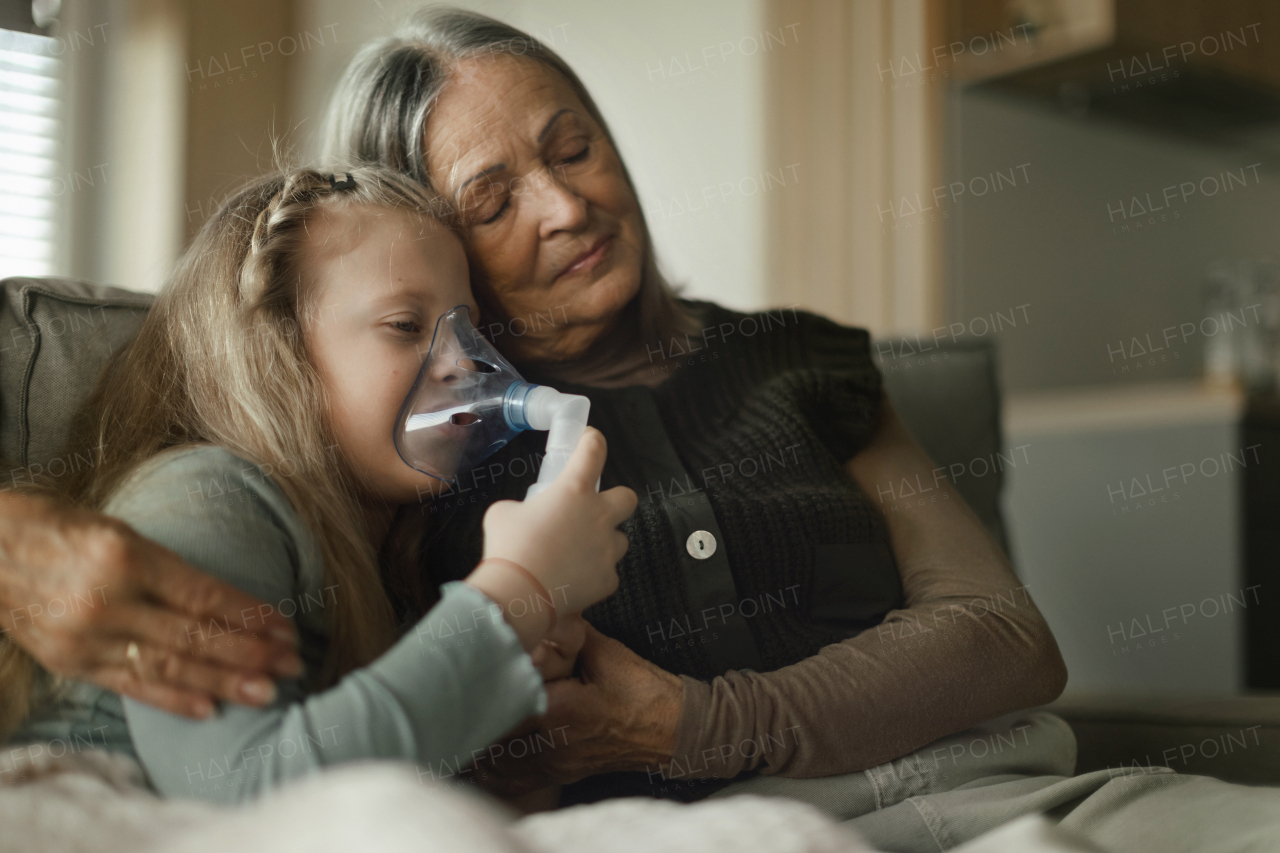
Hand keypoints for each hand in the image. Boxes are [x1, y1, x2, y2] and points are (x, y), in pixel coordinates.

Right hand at [0, 491, 300, 717]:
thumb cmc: (58, 526)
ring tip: (268, 691)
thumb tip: (226, 602)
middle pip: (195, 635)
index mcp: (126, 556)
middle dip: (250, 653)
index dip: (251, 615)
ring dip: (224, 681)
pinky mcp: (70, 663)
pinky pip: (131, 685)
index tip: (288, 627)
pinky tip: (209, 708)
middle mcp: (108, 600)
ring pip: (170, 665)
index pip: (205, 595)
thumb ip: (167, 567)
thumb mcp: (119, 529)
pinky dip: (173, 698)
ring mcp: (87, 637)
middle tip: (294, 665)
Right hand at [472, 427, 635, 616]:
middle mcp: (599, 515)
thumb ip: (524, 507)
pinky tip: (573, 580)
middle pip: (627, 497)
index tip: (589, 441)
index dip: (593, 440)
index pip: (594, 451)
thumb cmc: (509, 547)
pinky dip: (594, 574)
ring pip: (619, 539)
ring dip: (603, 541)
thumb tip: (527, 516)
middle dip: (615, 501)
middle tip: (592, 510)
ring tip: (578, 553)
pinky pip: (607, 572)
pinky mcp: (609, 579)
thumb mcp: (503, 513)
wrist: (519, 595)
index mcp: (574, 490)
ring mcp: (607, 549)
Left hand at [481, 623, 682, 786]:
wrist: (673, 728)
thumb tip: (543, 612)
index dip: (484, 691)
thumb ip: (569, 634)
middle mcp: (552, 745)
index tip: (475, 674)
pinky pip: (515, 782)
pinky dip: (496, 771)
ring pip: (498, 765)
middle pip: (492, 740)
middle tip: (465, 698)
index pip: (503, 706)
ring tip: (474, 723)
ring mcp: (555, 765)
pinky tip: (489, 754)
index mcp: (558, 712)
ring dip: (483, 746)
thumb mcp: (606, 654)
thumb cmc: (643, 692)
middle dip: (477, 720)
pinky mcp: (561, 774)